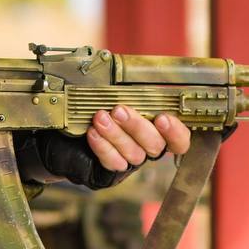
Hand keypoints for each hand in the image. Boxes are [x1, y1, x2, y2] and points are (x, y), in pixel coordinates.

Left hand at [16, 108, 190, 189]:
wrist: (68, 138)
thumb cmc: (102, 112)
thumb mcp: (119, 99)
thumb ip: (133, 94)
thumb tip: (137, 76)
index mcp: (159, 132)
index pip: (180, 141)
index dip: (176, 131)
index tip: (162, 117)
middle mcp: (148, 150)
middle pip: (154, 145)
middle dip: (137, 126)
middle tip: (119, 110)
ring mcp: (130, 162)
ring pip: (132, 153)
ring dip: (116, 134)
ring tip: (100, 118)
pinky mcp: (112, 172)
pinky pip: (111, 162)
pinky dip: (102, 146)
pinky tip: (93, 133)